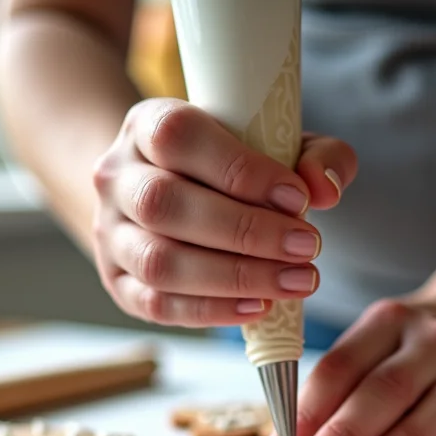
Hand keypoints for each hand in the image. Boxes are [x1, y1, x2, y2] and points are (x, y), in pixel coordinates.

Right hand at [92, 98, 355, 326]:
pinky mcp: (117, 281)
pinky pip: (157, 304)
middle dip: (245, 232)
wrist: (166, 188)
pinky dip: (213, 310)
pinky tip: (260, 307)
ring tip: (295, 281)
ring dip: (234, 277)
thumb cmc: (229, 164)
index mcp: (147, 125)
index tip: (297, 197)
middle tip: (307, 247)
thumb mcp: (276, 142)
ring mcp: (111, 233)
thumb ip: (315, 155)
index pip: (179, 137)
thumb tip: (323, 189)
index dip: (239, 169)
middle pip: (164, 203)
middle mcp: (117, 176)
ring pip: (159, 261)